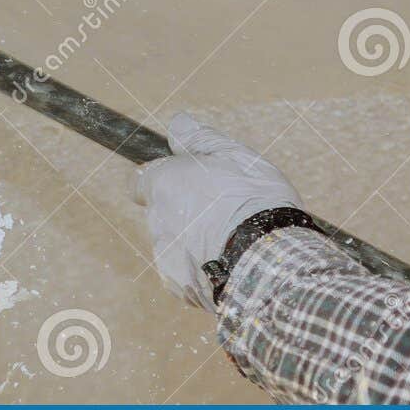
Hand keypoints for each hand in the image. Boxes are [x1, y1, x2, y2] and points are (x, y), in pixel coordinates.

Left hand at [135, 112, 302, 309]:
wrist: (269, 260)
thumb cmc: (253, 200)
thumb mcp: (234, 156)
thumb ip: (200, 140)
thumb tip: (177, 123)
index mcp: (163, 184)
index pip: (139, 180)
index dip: (161, 180)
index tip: (186, 182)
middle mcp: (156, 219)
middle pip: (161, 212)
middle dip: (183, 210)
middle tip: (221, 211)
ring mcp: (165, 256)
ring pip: (173, 243)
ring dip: (193, 240)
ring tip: (232, 239)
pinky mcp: (179, 286)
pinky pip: (185, 272)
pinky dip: (201, 267)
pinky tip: (230, 262)